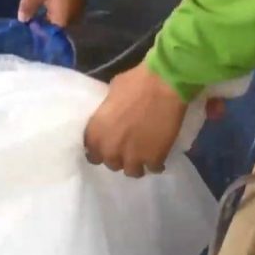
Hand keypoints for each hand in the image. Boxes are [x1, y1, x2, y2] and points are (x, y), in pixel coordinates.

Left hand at [18, 0, 95, 25]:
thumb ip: (28, 6)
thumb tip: (22, 20)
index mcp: (62, 21)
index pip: (46, 35)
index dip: (34, 32)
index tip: (23, 27)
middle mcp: (71, 22)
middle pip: (51, 29)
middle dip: (38, 25)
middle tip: (25, 18)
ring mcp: (74, 15)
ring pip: (55, 21)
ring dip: (44, 17)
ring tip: (32, 12)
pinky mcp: (75, 8)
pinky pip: (60, 14)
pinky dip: (51, 11)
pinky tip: (42, 5)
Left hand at [84, 63, 187, 177]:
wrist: (163, 84)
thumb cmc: (135, 83)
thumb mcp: (110, 96)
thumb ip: (106, 113)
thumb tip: (111, 115)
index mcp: (95, 133)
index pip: (91, 154)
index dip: (100, 150)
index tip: (108, 147)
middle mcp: (109, 149)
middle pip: (111, 163)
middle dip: (119, 157)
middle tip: (128, 149)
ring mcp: (132, 156)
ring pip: (131, 171)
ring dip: (137, 164)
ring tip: (144, 155)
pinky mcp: (154, 158)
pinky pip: (153, 169)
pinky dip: (156, 164)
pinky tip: (159, 157)